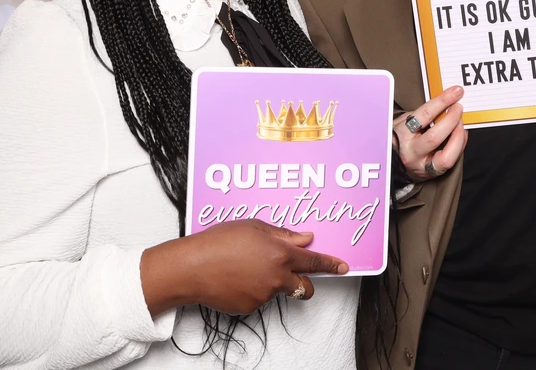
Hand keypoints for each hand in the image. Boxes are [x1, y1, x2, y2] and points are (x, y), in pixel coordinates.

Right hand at [141, 220, 348, 316]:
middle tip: (292, 272)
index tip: (343, 267)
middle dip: (305, 281)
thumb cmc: (220, 241)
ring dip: (271, 281)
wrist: (192, 267)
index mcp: (280, 253)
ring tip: (245, 266)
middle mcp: (277, 277)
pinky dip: (254, 289)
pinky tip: (236, 277)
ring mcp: (264, 295)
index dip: (330, 264)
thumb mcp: (254, 226)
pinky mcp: (251, 308)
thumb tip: (305, 238)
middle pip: (305, 286)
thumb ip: (284, 234)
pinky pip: (260, 298)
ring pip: (278, 290)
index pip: (314, 261)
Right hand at [393, 86, 466, 181]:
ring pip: (447, 156)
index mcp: (402, 134)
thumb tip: (446, 102)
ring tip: (460, 123)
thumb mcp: (404, 122)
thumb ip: (423, 114)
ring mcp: (422, 165)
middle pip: (435, 136)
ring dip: (459, 137)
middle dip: (452, 120)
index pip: (424, 115)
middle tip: (459, 108)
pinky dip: (459, 145)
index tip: (455, 92)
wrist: (392, 163)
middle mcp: (411, 152)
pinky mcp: (432, 173)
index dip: (442, 102)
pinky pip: (451, 161)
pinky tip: (459, 134)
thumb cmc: (400, 138)